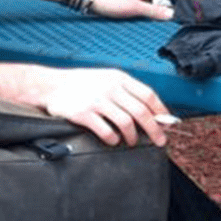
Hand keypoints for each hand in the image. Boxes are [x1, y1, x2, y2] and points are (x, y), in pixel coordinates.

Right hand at [39, 67, 172, 147]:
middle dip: (154, 129)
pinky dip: (113, 139)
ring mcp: (97, 100)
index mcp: (119, 78)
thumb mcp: (107, 79)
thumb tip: (151, 111)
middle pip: (141, 111)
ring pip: (126, 122)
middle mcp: (110, 88)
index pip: (148, 94)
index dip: (161, 111)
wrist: (52, 85)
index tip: (168, 123)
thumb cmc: (83, 84)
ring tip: (132, 142)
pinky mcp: (84, 113)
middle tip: (160, 141)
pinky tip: (113, 141)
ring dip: (133, 136)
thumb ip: (126, 92)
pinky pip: (106, 131)